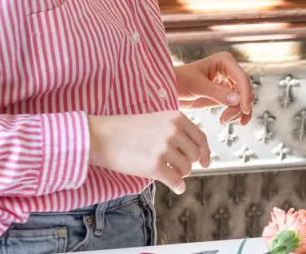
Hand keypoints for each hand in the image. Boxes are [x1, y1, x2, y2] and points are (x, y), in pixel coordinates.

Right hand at [88, 111, 209, 194]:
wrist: (101, 137)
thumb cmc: (126, 129)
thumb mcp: (157, 120)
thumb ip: (176, 130)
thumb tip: (195, 151)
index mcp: (176, 118)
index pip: (200, 138)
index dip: (205, 152)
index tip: (205, 162)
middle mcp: (173, 131)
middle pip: (194, 155)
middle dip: (188, 164)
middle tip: (177, 167)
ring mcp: (164, 148)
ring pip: (186, 169)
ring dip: (180, 174)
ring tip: (169, 172)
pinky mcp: (154, 166)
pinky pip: (176, 181)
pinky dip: (178, 186)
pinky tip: (177, 187)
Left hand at [175, 52, 253, 125]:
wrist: (168, 89)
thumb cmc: (179, 81)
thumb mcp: (197, 86)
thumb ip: (217, 93)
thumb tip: (238, 100)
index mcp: (225, 61)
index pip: (242, 78)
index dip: (246, 94)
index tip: (245, 110)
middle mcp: (230, 70)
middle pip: (245, 90)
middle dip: (239, 106)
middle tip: (224, 119)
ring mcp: (228, 83)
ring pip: (243, 99)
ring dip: (237, 112)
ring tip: (223, 120)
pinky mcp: (225, 95)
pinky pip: (237, 105)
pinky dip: (237, 113)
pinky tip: (234, 122)